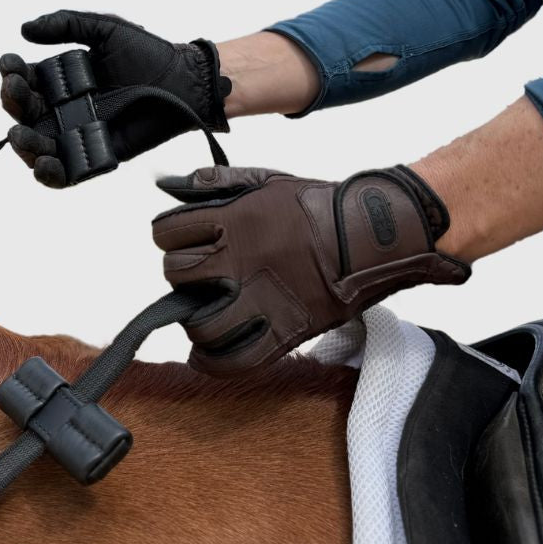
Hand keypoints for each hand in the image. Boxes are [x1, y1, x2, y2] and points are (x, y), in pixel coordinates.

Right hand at [0, 10, 230, 187]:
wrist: (183, 82)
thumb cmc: (149, 54)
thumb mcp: (105, 29)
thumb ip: (66, 24)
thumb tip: (24, 28)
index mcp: (61, 80)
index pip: (25, 80)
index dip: (12, 74)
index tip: (10, 65)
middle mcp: (63, 109)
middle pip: (25, 113)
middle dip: (13, 102)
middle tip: (15, 91)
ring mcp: (76, 136)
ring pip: (37, 147)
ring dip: (23, 144)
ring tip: (20, 135)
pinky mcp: (93, 159)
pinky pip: (63, 174)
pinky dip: (48, 174)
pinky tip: (44, 163)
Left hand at [151, 164, 469, 373]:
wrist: (374, 233)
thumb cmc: (320, 206)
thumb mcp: (265, 180)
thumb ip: (215, 181)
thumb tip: (169, 182)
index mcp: (235, 221)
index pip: (168, 233)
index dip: (168, 238)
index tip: (181, 242)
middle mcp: (241, 261)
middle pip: (177, 276)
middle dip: (181, 277)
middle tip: (197, 279)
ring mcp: (262, 299)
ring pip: (201, 323)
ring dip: (194, 321)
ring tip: (203, 315)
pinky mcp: (285, 331)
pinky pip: (235, 360)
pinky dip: (212, 362)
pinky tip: (204, 354)